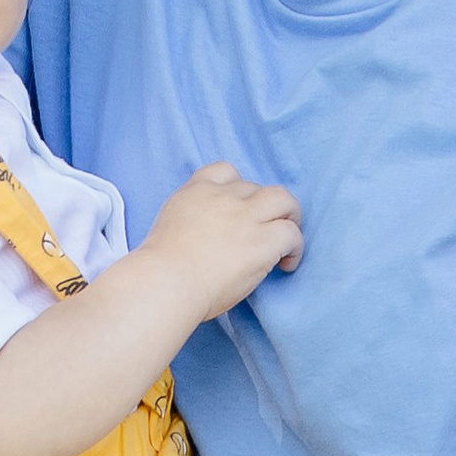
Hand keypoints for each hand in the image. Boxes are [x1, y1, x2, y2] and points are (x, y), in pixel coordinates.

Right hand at [141, 162, 302, 312]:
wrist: (166, 283)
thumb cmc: (160, 271)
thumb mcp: (168, 229)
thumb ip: (192, 222)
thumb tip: (209, 239)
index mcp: (195, 193)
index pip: (224, 172)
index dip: (238, 189)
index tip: (240, 209)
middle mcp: (223, 197)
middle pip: (256, 186)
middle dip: (264, 206)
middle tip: (266, 229)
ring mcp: (245, 216)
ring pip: (283, 199)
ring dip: (289, 216)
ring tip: (287, 239)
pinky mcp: (263, 239)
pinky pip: (292, 234)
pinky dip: (295, 248)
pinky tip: (286, 264)